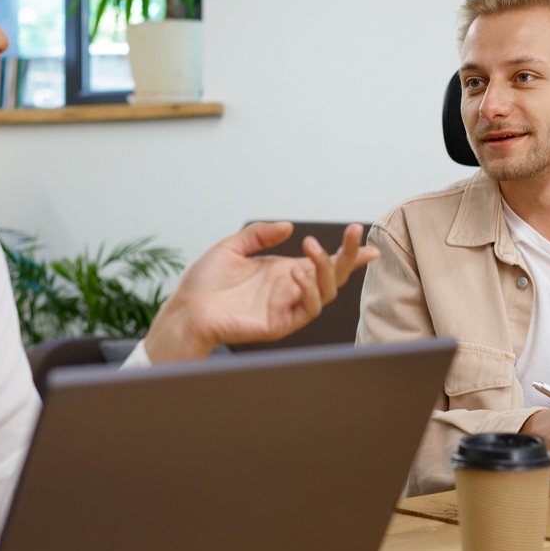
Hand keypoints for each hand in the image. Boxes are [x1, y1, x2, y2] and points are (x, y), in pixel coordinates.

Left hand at [140, 222, 380, 361]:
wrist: (186, 309)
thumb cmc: (205, 283)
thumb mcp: (232, 247)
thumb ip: (259, 234)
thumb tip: (288, 226)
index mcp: (284, 272)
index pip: (324, 262)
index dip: (347, 252)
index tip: (363, 236)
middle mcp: (290, 289)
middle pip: (334, 275)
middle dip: (349, 254)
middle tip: (353, 232)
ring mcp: (287, 307)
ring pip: (327, 292)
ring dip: (326, 268)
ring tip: (312, 248)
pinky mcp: (280, 323)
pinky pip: (307, 310)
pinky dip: (309, 291)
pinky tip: (297, 274)